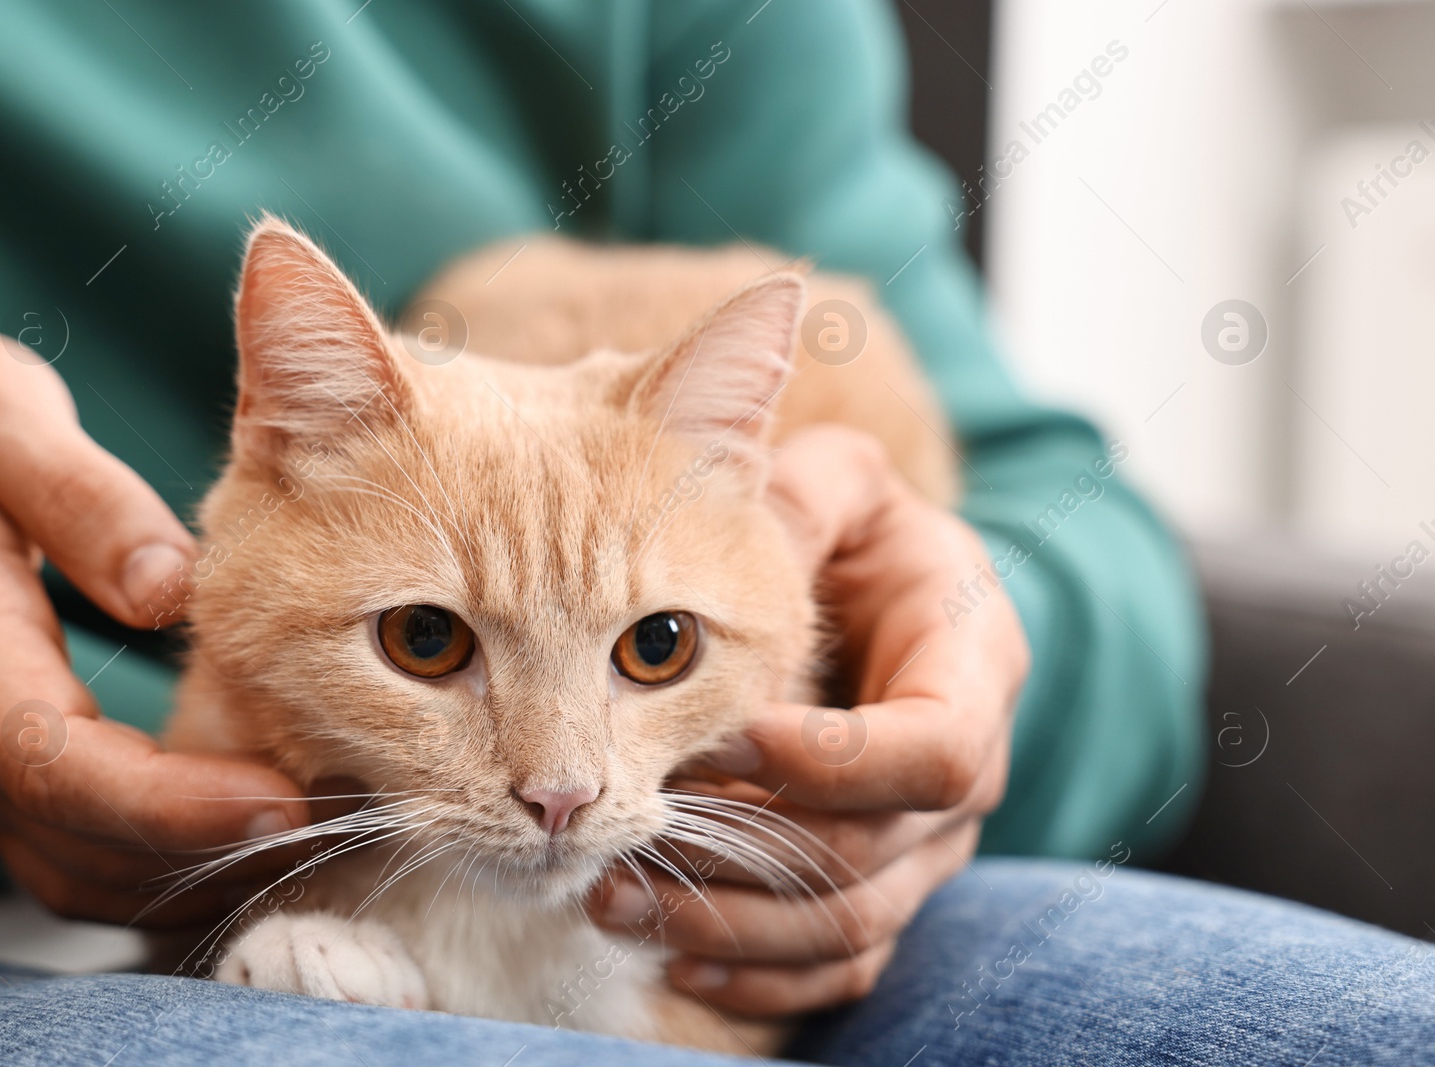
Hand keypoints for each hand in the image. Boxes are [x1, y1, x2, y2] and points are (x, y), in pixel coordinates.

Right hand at [0, 326, 307, 925]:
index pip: (45, 754)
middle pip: (69, 830)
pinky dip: (154, 870)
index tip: (281, 797)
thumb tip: (165, 588)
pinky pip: (64, 853)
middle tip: (334, 821)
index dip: (164, 800)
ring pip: (68, 863)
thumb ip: (71, 489)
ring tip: (309, 835)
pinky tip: (238, 841)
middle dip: (203, 847)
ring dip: (185, 873)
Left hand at [592, 424, 1029, 1015]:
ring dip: (730, 926)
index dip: (841, 760)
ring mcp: (922, 846)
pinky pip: (839, 968)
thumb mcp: (844, 492)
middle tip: (634, 829)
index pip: (939, 751)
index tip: (735, 735)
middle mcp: (960, 777)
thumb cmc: (859, 538)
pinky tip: (671, 956)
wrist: (888, 609)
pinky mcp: (878, 888)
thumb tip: (733, 498)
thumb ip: (806, 494)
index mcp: (972, 672)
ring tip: (615, 901)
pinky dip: (758, 976)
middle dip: (749, 853)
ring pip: (848, 925)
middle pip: (875, 855)